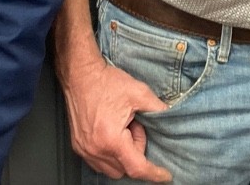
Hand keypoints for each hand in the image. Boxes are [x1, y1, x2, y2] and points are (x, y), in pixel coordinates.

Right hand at [62, 59, 171, 181]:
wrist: (80, 74)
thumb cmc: (106, 82)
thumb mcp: (139, 93)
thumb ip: (158, 109)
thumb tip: (171, 118)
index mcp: (111, 139)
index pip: (137, 167)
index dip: (153, 173)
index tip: (165, 176)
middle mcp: (95, 149)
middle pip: (125, 169)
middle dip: (136, 154)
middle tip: (136, 128)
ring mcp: (84, 149)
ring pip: (111, 169)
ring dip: (123, 156)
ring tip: (123, 129)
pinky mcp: (78, 146)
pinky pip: (99, 163)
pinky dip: (110, 155)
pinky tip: (113, 133)